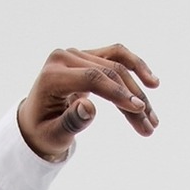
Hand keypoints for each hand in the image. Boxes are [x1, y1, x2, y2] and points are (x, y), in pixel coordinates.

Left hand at [17, 44, 159, 161]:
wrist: (35, 121)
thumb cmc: (43, 132)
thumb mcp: (54, 135)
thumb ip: (71, 121)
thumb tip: (89, 107)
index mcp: (52, 76)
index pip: (91, 78)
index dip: (117, 93)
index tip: (139, 110)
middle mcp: (64, 58)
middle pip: (109, 73)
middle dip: (133, 100)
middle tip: (150, 127)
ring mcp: (76, 54)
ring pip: (117, 67)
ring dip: (139, 91)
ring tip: (153, 118)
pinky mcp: (87, 57)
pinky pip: (116, 56)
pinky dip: (135, 66)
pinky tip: (152, 81)